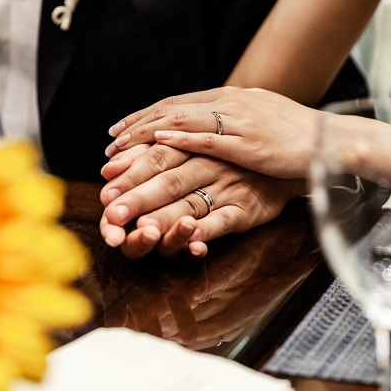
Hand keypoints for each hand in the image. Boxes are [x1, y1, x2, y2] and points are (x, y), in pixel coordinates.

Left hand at [99, 154, 304, 257]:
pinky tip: (192, 243)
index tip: (105, 185)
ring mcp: (228, 189)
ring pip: (193, 203)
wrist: (284, 163)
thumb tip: (114, 159)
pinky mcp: (247, 210)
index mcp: (195, 147)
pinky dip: (208, 232)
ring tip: (144, 231)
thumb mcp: (199, 146)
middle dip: (138, 198)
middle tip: (112, 214)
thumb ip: (161, 153)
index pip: (158, 156)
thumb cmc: (234, 156)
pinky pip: (225, 222)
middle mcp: (210, 166)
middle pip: (169, 181)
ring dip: (167, 218)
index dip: (130, 171)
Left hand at [106, 86, 319, 178]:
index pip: (176, 104)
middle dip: (137, 128)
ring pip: (182, 122)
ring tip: (122, 150)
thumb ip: (230, 122)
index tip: (120, 131)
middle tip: (110, 145)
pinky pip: (209, 138)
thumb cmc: (296, 136)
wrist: (330, 139)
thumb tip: (205, 128)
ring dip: (148, 135)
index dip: (145, 117)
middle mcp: (230, 103)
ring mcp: (239, 121)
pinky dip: (181, 139)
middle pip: (171, 111)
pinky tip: (159, 144)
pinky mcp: (249, 142)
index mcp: (230, 98)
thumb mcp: (259, 121)